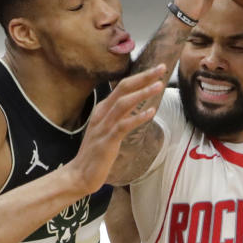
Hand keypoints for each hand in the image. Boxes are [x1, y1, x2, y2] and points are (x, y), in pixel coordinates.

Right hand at [67, 66, 164, 194]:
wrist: (80, 174)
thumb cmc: (95, 153)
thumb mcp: (106, 129)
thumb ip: (118, 116)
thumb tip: (134, 106)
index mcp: (102, 109)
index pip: (122, 87)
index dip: (140, 77)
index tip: (156, 69)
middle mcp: (102, 114)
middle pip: (123, 89)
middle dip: (143, 77)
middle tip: (161, 68)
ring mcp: (104, 127)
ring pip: (124, 103)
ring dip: (142, 93)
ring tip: (159, 85)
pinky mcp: (107, 141)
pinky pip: (124, 125)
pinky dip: (138, 117)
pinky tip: (152, 112)